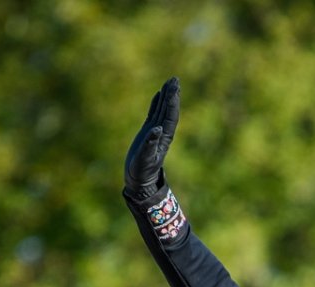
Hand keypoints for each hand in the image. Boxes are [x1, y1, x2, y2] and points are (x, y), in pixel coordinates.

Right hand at [123, 77, 179, 203]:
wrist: (139, 178)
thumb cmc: (142, 170)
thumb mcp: (145, 158)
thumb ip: (150, 144)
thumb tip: (157, 129)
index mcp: (164, 136)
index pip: (170, 115)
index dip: (173, 101)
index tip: (175, 88)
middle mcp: (162, 132)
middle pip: (169, 109)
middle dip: (172, 94)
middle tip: (175, 79)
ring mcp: (156, 130)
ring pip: (162, 109)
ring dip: (166, 96)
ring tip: (170, 82)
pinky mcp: (148, 131)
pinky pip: (154, 113)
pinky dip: (157, 103)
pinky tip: (159, 94)